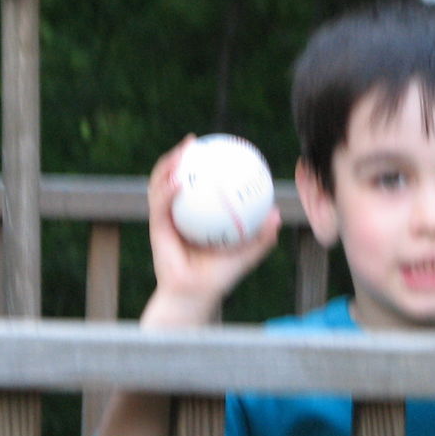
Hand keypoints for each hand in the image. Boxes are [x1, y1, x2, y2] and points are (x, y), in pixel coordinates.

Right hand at [142, 137, 280, 327]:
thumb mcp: (246, 254)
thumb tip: (277, 214)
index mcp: (196, 215)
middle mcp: (178, 213)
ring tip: (181, 152)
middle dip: (178, 156)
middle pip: (173, 177)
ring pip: (160, 184)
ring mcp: (165, 219)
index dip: (201, 164)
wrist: (197, 295)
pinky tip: (179, 180)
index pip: (196, 184)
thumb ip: (262, 237)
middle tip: (192, 141)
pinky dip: (168, 190)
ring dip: (167, 165)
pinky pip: (161, 204)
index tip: (213, 147)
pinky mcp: (157, 228)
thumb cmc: (220, 277)